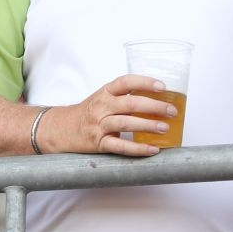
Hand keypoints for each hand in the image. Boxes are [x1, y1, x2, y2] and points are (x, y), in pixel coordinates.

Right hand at [35, 75, 177, 156]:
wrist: (61, 129)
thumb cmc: (89, 113)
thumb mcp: (103, 99)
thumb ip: (125, 97)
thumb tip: (159, 100)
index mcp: (105, 92)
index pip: (126, 82)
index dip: (145, 82)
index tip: (163, 86)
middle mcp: (101, 106)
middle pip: (130, 103)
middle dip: (154, 106)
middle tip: (171, 111)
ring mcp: (98, 125)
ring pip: (126, 123)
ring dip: (148, 125)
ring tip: (165, 128)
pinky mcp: (98, 143)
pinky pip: (120, 146)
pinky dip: (138, 148)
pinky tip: (152, 149)